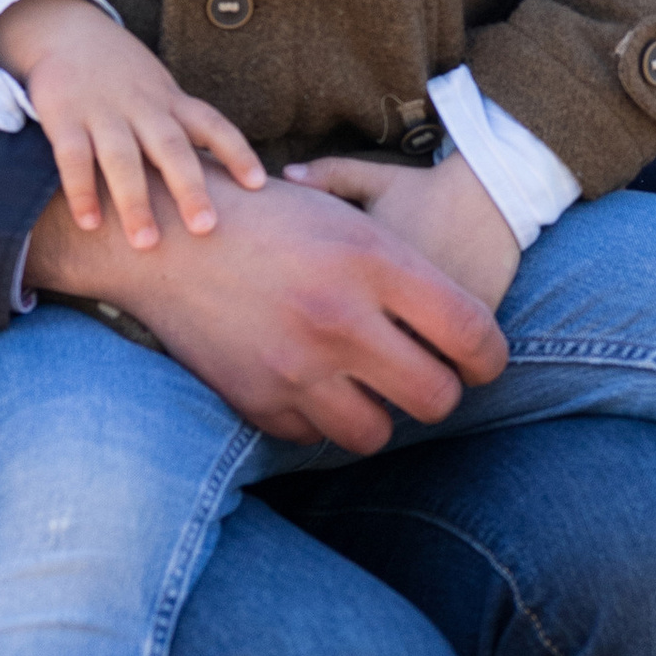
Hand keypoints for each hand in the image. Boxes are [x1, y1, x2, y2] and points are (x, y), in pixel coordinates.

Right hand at [0, 0, 265, 247]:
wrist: (66, 30)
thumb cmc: (125, 76)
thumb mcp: (161, 91)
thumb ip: (185, 128)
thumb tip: (227, 177)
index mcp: (170, 101)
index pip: (212, 124)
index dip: (236, 151)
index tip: (258, 184)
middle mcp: (142, 107)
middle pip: (171, 147)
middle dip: (189, 188)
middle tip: (205, 228)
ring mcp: (102, 112)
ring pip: (122, 158)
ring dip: (135, 201)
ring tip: (146, 243)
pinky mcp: (64, 117)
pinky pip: (74, 157)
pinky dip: (82, 190)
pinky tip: (90, 223)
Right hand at [24, 162, 507, 452]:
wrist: (165, 238)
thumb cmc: (273, 219)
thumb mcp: (348, 219)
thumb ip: (410, 275)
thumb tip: (470, 338)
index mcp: (372, 261)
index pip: (471, 335)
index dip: (490, 359)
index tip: (483, 362)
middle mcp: (338, 318)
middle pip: (436, 398)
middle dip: (441, 393)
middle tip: (427, 375)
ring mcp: (294, 367)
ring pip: (376, 433)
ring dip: (380, 414)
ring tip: (370, 383)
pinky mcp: (256, 401)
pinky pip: (315, 436)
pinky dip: (320, 416)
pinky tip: (312, 380)